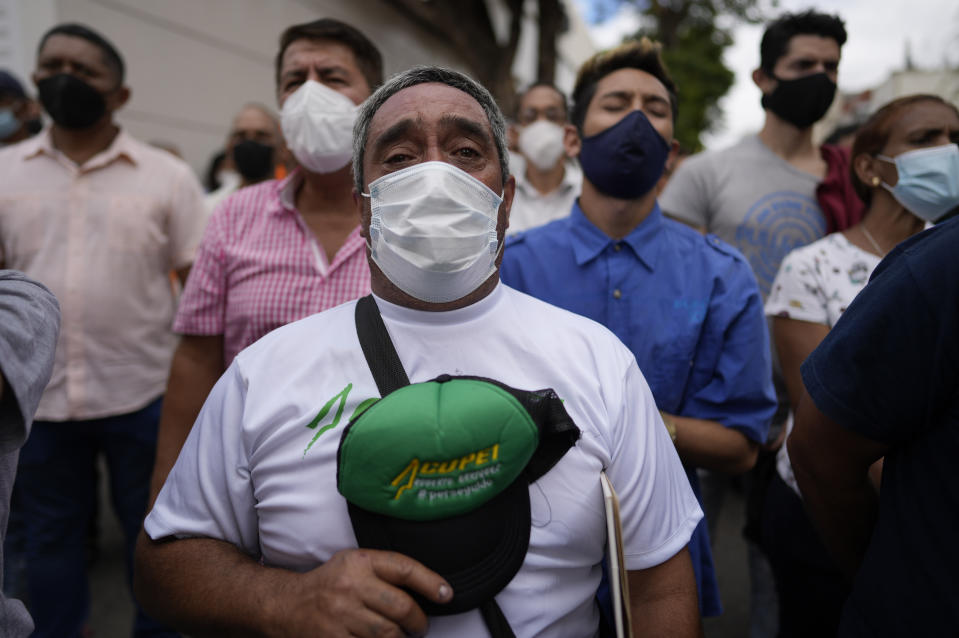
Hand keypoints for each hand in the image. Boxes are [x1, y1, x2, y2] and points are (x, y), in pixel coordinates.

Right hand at [272, 548, 452, 637]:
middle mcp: (350, 585)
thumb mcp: (353, 564)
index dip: (431, 582)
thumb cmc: (327, 585)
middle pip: (401, 606)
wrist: (286, 604)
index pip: (404, 568)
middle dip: (418, 622)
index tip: (446, 594)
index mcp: (359, 561)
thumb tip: (427, 589)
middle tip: (421, 627)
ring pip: (388, 634)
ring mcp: (340, 614)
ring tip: (401, 637)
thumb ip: (384, 571)